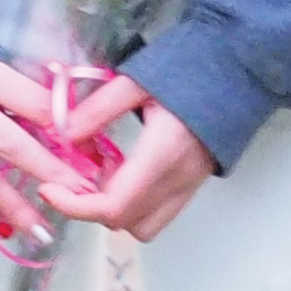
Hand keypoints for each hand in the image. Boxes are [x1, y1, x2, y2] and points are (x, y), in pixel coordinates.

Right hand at [0, 58, 85, 247]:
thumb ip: (22, 82)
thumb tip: (70, 107)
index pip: (34, 104)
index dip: (66, 128)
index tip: (91, 152)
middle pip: (11, 143)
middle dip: (49, 172)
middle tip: (81, 195)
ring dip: (13, 205)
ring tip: (42, 230)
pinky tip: (1, 228)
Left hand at [34, 72, 215, 240]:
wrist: (241, 65)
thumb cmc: (190, 64)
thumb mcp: (138, 78)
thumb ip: (99, 108)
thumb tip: (63, 134)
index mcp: (162, 152)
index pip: (113, 206)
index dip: (74, 205)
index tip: (49, 186)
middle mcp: (178, 179)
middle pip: (123, 222)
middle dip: (89, 206)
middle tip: (73, 172)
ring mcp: (190, 185)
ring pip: (142, 225)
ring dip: (115, 209)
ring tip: (102, 172)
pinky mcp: (195, 184)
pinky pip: (159, 213)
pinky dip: (135, 204)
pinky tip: (124, 171)